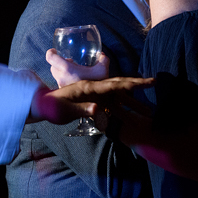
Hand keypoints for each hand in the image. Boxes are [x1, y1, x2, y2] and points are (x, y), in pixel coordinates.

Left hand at [28, 76, 154, 124]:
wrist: (42, 105)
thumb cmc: (52, 108)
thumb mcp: (65, 111)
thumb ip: (82, 110)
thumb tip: (99, 111)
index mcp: (89, 88)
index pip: (115, 85)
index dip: (132, 84)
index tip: (148, 82)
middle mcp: (95, 88)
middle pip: (120, 85)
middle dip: (138, 85)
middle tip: (154, 83)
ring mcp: (95, 95)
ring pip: (118, 96)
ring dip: (133, 102)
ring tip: (149, 111)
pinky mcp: (93, 102)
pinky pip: (111, 104)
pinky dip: (123, 108)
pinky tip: (132, 115)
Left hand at [47, 48, 109, 87]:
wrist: (96, 103)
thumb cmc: (97, 85)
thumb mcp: (103, 70)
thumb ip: (103, 60)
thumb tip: (102, 55)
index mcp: (67, 70)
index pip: (51, 58)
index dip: (51, 52)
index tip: (55, 50)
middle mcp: (61, 78)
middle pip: (52, 67)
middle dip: (58, 62)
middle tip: (68, 61)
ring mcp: (61, 86)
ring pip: (56, 76)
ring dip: (61, 71)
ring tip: (73, 71)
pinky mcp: (64, 93)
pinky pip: (60, 83)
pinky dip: (65, 79)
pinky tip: (75, 80)